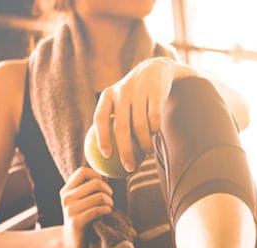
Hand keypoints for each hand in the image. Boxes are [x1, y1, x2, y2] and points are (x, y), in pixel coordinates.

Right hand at [59, 167, 113, 247]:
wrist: (71, 243)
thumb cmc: (82, 219)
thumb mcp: (81, 201)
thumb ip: (88, 188)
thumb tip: (104, 175)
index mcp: (66, 190)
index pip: (83, 171)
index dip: (97, 176)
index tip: (102, 188)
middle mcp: (66, 198)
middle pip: (95, 183)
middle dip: (108, 190)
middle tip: (109, 199)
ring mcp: (70, 210)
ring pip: (99, 196)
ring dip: (109, 202)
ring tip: (108, 208)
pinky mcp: (77, 222)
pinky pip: (98, 209)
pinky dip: (107, 210)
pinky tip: (107, 213)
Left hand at [93, 57, 199, 171]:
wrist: (155, 70)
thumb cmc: (134, 96)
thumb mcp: (119, 102)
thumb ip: (112, 123)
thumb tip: (104, 157)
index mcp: (108, 95)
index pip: (100, 118)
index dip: (102, 137)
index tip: (106, 156)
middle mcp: (121, 92)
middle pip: (121, 127)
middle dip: (125, 151)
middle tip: (129, 167)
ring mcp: (139, 91)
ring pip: (140, 125)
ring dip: (145, 144)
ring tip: (147, 154)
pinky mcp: (156, 91)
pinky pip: (155, 117)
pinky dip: (155, 129)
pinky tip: (155, 136)